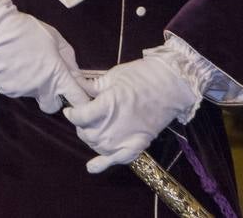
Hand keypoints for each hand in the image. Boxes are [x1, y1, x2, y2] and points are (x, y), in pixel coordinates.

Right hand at [0, 0, 89, 113]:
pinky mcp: (8, 91)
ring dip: (35, 85)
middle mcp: (42, 88)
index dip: (82, 102)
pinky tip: (13, 65)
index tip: (80, 98)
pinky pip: (19, 90)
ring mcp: (23, 91)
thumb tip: (76, 74)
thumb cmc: (27, 30)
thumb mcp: (54, 37)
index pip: (77, 99)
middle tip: (49, 81)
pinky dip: (19, 81)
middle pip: (53, 106)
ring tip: (26, 64)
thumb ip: (69, 57)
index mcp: (57, 74)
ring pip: (35, 95)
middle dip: (54, 98)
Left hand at [63, 53, 202, 173]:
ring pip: (98, 146)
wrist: (172, 84)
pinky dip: (104, 163)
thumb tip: (73, 84)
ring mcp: (127, 137)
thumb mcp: (113, 76)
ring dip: (91, 138)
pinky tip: (92, 167)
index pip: (79, 117)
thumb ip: (92, 86)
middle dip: (81, 125)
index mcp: (107, 105)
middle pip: (87, 133)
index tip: (70, 109)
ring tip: (93, 128)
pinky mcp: (139, 144)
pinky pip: (118, 159)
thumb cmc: (142, 75)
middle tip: (84, 116)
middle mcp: (115, 125)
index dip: (72, 113)